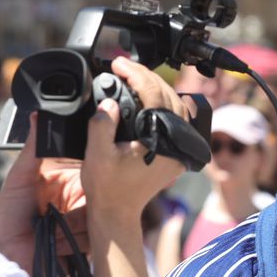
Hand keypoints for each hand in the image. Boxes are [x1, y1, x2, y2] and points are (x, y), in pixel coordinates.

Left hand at [0, 114, 87, 269]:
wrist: (5, 254)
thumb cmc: (6, 216)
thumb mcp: (19, 179)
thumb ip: (34, 150)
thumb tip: (38, 117)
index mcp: (64, 182)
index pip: (90, 172)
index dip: (92, 175)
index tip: (89, 178)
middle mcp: (77, 201)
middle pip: (99, 196)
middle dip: (80, 208)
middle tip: (57, 214)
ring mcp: (83, 224)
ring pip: (100, 218)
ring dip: (74, 227)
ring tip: (52, 232)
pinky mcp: (87, 244)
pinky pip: (97, 238)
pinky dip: (78, 242)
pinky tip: (59, 245)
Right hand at [80, 57, 188, 223]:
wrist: (117, 212)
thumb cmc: (107, 188)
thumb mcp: (97, 154)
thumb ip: (102, 125)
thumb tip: (110, 103)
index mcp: (161, 141)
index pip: (154, 95)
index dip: (135, 74)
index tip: (118, 65)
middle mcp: (176, 144)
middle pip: (169, 95)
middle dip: (146, 76)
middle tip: (124, 66)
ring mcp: (179, 149)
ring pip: (177, 105)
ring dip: (156, 88)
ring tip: (133, 77)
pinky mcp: (175, 152)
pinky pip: (176, 119)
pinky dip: (163, 104)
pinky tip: (147, 98)